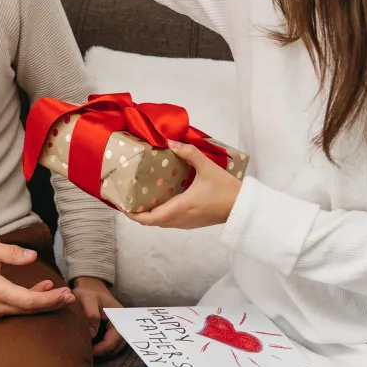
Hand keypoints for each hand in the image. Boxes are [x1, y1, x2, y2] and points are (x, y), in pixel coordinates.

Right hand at [0, 240, 75, 318]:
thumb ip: (11, 253)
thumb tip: (33, 257)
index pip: (27, 301)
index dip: (49, 300)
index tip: (65, 294)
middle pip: (28, 311)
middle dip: (51, 304)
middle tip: (70, 297)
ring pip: (21, 313)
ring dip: (41, 304)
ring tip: (59, 295)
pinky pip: (12, 312)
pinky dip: (27, 305)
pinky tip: (38, 294)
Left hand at [72, 277, 125, 357]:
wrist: (90, 286)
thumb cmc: (88, 292)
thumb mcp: (87, 300)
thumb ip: (91, 315)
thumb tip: (92, 334)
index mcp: (118, 316)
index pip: (115, 339)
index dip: (103, 349)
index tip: (90, 352)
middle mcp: (121, 322)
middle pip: (117, 345)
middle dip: (105, 353)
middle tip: (89, 355)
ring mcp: (118, 326)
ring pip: (115, 346)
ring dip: (105, 352)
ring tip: (91, 353)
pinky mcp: (112, 328)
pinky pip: (112, 342)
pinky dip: (104, 347)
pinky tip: (93, 348)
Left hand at [127, 141, 241, 228]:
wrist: (243, 207)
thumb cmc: (226, 189)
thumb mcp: (207, 167)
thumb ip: (188, 153)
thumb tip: (171, 143)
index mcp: (181, 207)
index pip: (151, 218)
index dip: (134, 216)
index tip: (124, 208)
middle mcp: (181, 219)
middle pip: (154, 223)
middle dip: (140, 214)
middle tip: (130, 200)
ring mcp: (188, 223)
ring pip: (163, 223)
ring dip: (151, 215)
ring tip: (143, 200)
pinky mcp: (194, 223)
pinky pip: (172, 222)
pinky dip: (162, 215)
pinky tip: (163, 201)